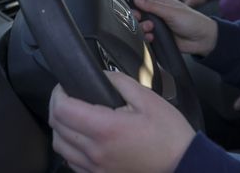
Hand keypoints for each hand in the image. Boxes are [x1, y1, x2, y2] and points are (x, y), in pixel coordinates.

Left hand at [49, 71, 195, 172]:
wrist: (182, 164)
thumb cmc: (168, 134)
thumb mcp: (147, 98)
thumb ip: (119, 82)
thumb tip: (99, 75)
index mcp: (106, 129)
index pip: (63, 110)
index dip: (58, 93)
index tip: (65, 85)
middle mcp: (95, 151)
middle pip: (57, 127)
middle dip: (57, 106)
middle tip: (68, 94)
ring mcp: (95, 168)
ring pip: (60, 146)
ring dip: (61, 127)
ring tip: (74, 115)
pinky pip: (71, 162)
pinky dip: (70, 146)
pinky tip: (83, 137)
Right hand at [133, 0, 217, 55]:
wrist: (203, 40)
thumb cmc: (193, 21)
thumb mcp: (172, 12)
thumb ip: (154, 6)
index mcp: (161, 2)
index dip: (135, 2)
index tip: (133, 7)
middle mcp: (158, 13)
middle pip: (139, 13)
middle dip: (137, 17)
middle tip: (141, 19)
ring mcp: (158, 26)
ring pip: (141, 26)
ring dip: (142, 28)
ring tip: (150, 28)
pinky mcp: (159, 38)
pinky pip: (146, 38)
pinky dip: (146, 38)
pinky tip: (151, 37)